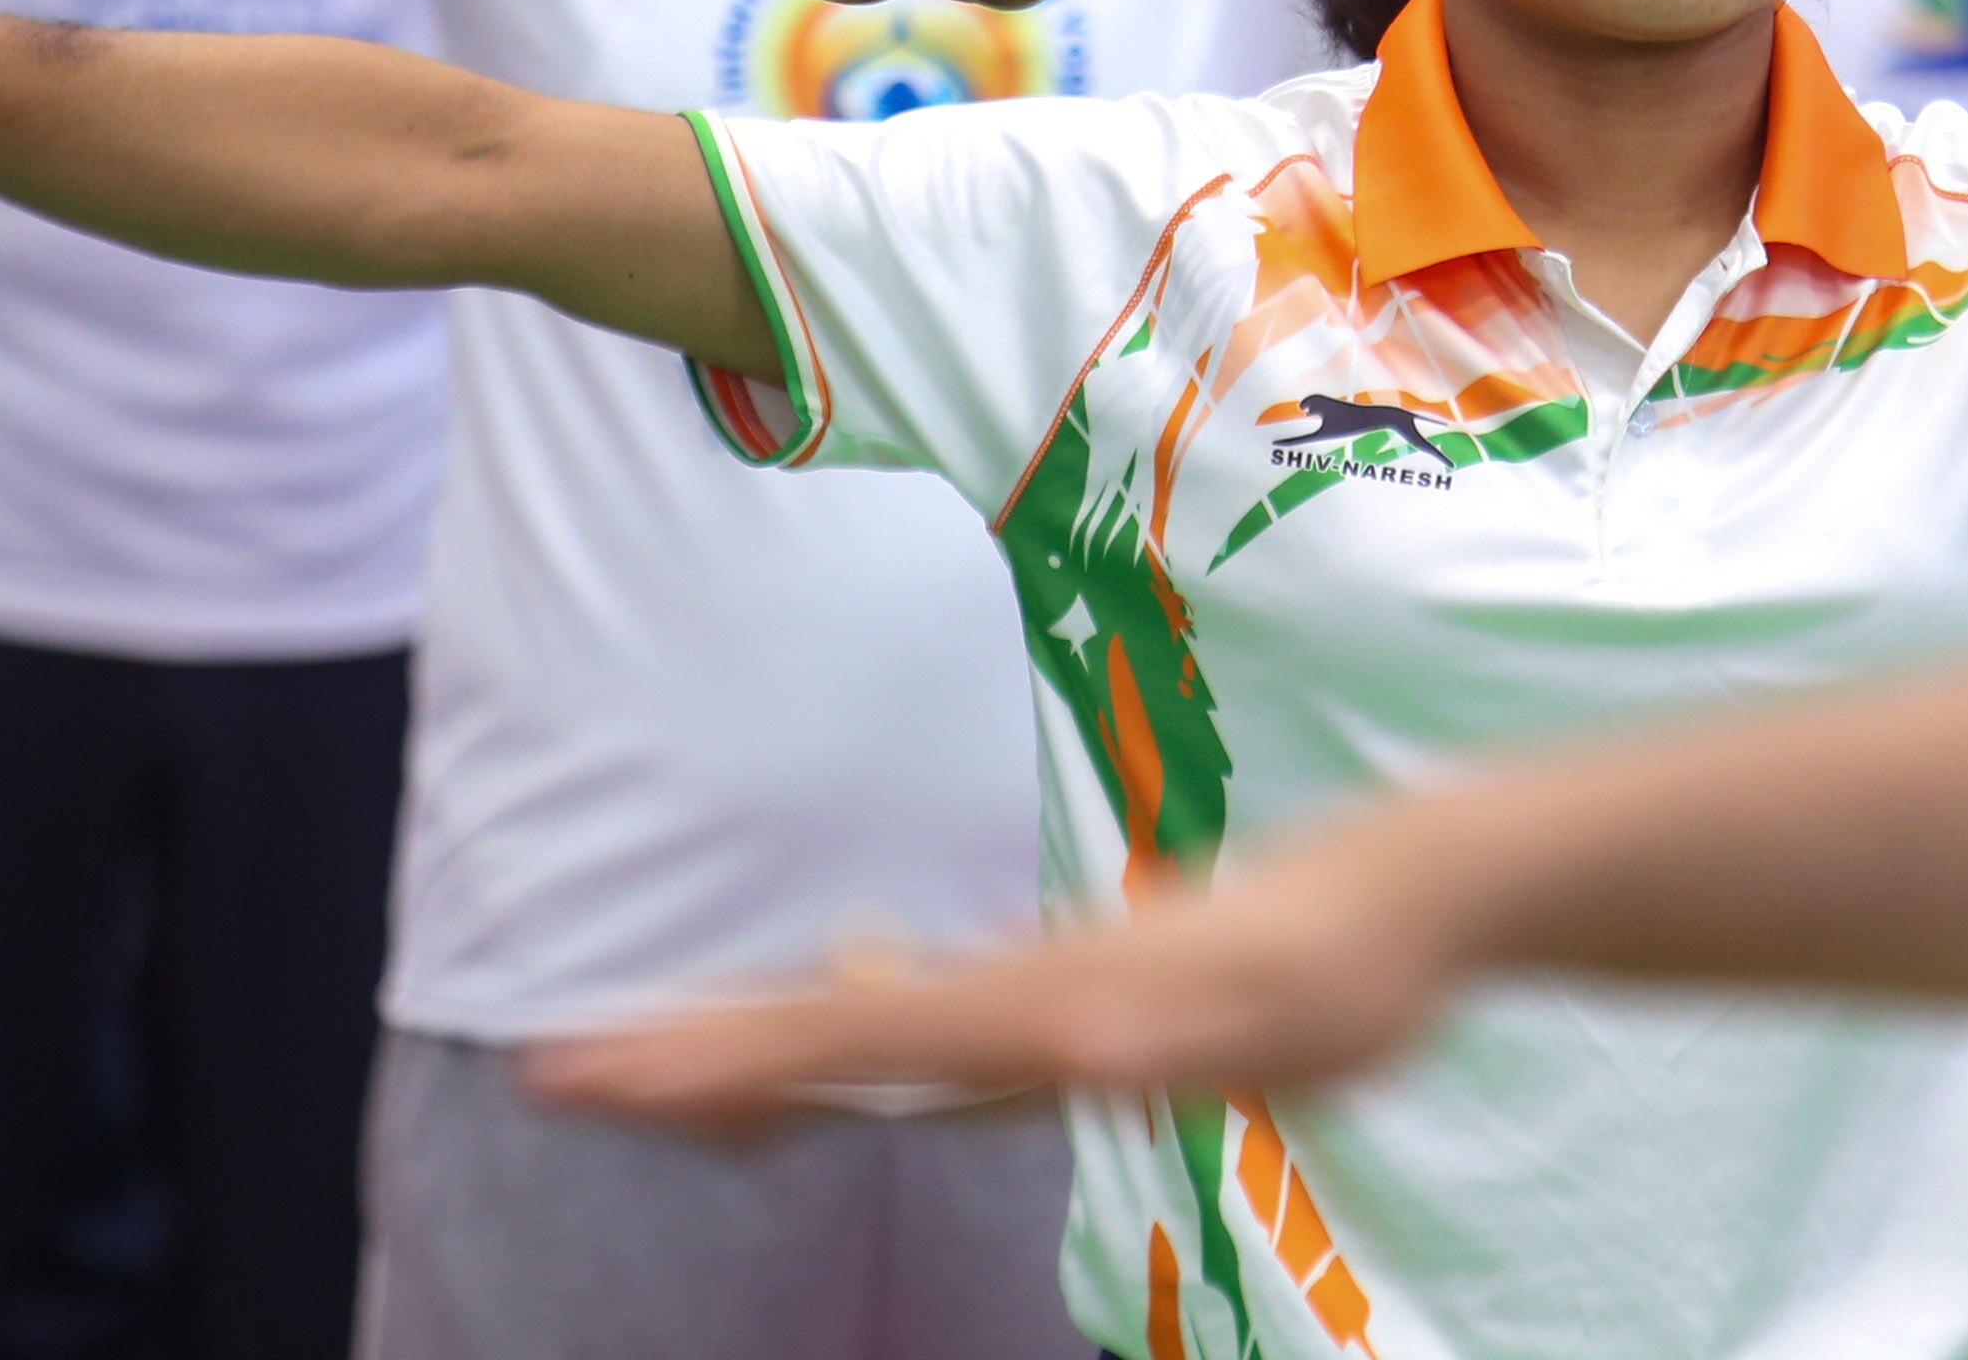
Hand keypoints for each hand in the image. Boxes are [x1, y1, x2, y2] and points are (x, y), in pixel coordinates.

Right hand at [530, 855, 1450, 1129]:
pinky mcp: (1071, 1000)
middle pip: (827, 1029)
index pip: (851, 1037)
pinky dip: (841, 1037)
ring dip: (749, 1046)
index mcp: (1035, 1001)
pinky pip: (922, 1026)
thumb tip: (1080, 1032)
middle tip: (567, 1076)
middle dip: (694, 1054)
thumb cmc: (1336, 967)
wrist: (1401, 892)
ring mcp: (1038, 990)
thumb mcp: (1260, 1013)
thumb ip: (1166, 1025)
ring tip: (645, 1067)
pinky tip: (817, 1025)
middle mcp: (1017, 991)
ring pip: (861, 1025)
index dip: (730, 1056)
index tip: (611, 1070)